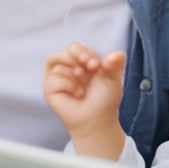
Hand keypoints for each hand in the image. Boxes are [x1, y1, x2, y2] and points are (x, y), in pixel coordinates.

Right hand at [43, 42, 125, 158]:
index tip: (96, 63)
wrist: (98, 120)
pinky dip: (68, 86)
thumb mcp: (113, 78)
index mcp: (80, 61)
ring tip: (83, 88)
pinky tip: (76, 94)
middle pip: (66, 52)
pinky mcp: (49, 89)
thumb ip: (116, 63)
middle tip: (92, 66)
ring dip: (74, 75)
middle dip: (79, 56)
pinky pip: (54, 79)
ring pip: (58, 64)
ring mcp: (57, 78)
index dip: (83, 51)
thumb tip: (119, 53)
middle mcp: (67, 67)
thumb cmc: (105, 99)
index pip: (75, 48)